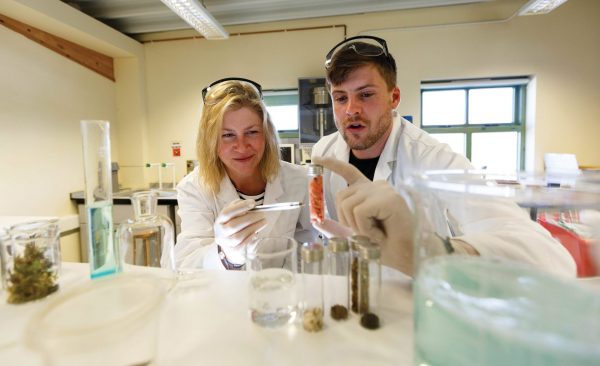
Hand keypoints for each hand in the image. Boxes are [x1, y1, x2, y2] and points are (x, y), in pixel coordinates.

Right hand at [214, 199, 266, 264]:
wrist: (229, 244)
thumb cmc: (233, 224)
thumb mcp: (233, 214)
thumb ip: (239, 207)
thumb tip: (251, 204)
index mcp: (220, 220)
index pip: (227, 212)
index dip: (240, 207)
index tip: (253, 203)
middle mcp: (220, 232)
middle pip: (233, 225)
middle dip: (250, 219)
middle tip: (262, 215)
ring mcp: (225, 242)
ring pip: (238, 236)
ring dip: (253, 228)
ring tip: (263, 222)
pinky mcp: (232, 250)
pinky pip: (241, 245)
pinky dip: (250, 238)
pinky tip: (256, 232)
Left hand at [313, 157, 415, 274]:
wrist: (408, 256)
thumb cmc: (387, 247)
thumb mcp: (359, 233)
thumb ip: (342, 224)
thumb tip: (319, 222)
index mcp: (370, 191)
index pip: (349, 172)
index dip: (332, 165)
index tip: (317, 160)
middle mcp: (376, 186)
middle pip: (341, 197)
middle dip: (347, 220)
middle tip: (367, 234)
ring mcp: (383, 190)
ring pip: (348, 205)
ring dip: (357, 227)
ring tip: (376, 234)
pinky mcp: (387, 198)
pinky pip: (359, 212)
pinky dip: (365, 228)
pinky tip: (380, 234)